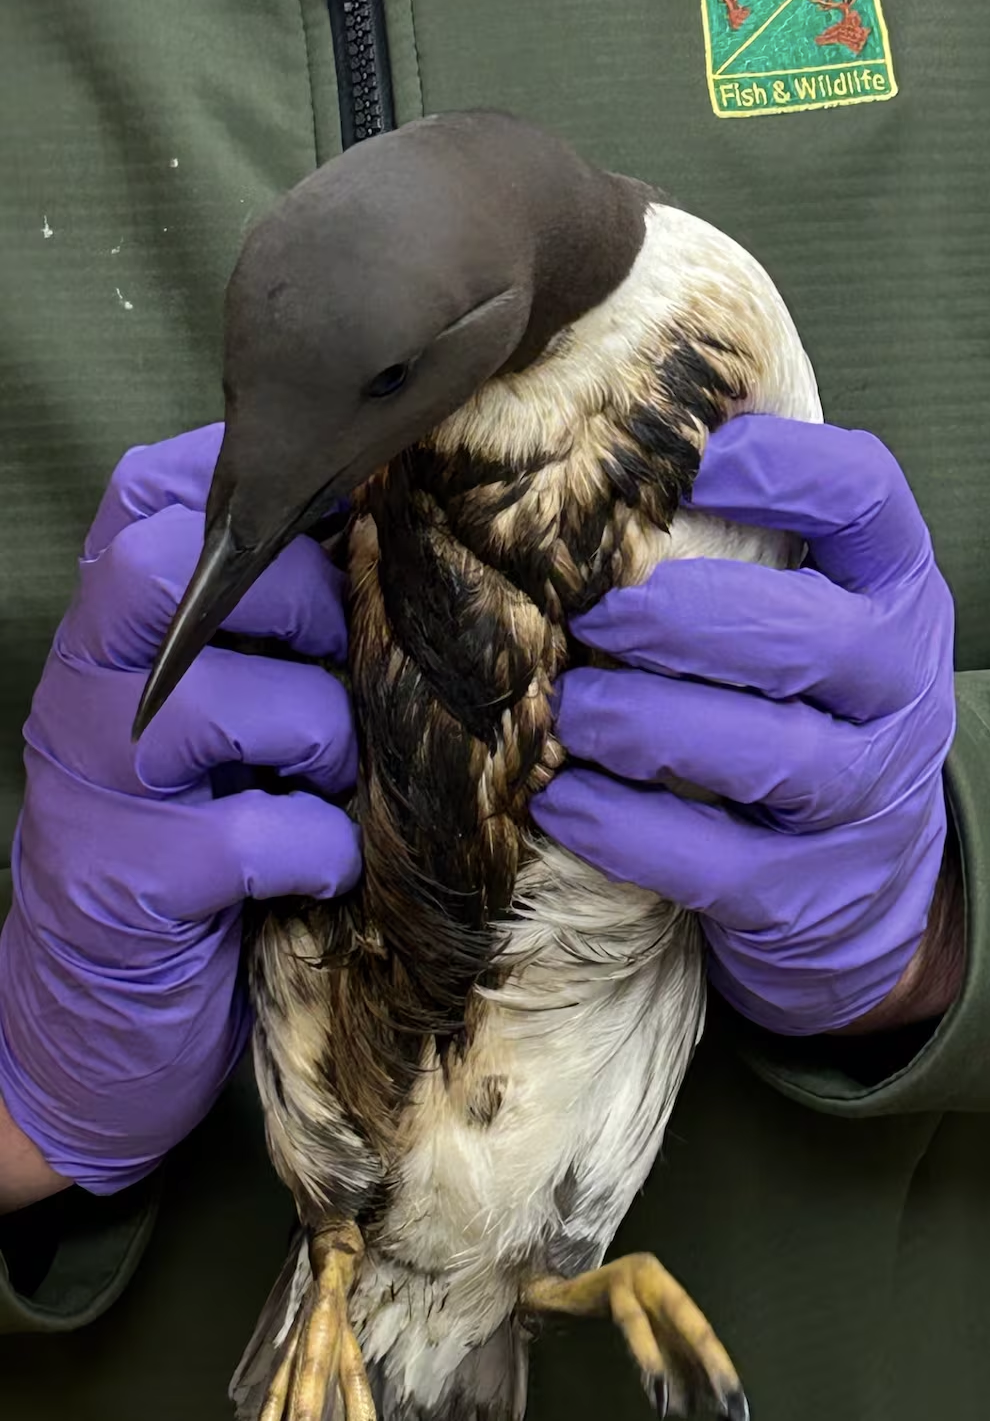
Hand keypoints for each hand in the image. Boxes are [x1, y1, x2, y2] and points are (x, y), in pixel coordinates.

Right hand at [0, 427, 359, 1195]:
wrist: (104, 1014)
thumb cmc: (199, 832)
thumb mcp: (228, 714)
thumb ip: (277, 629)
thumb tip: (397, 532)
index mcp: (114, 629)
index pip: (142, 495)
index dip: (243, 483)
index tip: (334, 512)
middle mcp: (84, 687)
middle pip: (166, 568)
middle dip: (297, 598)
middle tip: (349, 657)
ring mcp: (95, 785)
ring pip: (217, 699)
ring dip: (319, 729)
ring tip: (341, 773)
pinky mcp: (128, 884)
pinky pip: (246, 835)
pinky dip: (318, 845)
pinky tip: (331, 864)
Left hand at [531, 416, 956, 1036]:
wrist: (879, 885)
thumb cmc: (808, 704)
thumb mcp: (817, 607)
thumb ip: (749, 533)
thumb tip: (604, 417)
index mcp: (900, 586)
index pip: (861, 492)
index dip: (769, 464)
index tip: (673, 461)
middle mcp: (901, 686)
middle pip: (805, 635)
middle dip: (679, 616)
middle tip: (588, 610)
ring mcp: (866, 797)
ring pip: (765, 752)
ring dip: (645, 723)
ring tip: (568, 710)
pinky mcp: (808, 894)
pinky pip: (715, 863)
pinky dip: (625, 830)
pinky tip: (560, 800)